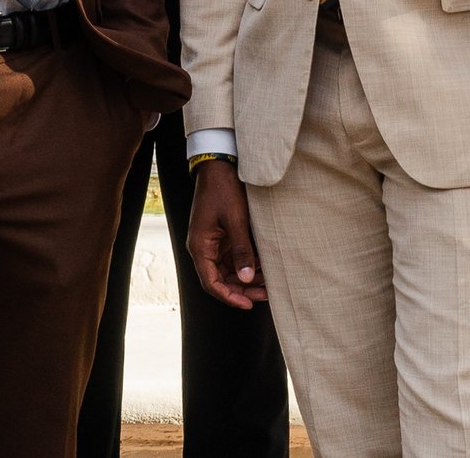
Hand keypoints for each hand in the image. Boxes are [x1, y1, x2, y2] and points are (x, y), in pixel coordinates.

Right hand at [187, 159, 266, 308]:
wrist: (219, 165)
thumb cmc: (223, 189)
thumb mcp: (235, 220)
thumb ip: (241, 250)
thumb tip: (246, 278)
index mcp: (200, 247)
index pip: (211, 283)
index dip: (229, 297)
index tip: (249, 304)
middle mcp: (204, 248)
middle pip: (221, 280)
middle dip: (242, 290)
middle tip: (266, 294)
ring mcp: (213, 243)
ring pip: (229, 271)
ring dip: (246, 278)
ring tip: (269, 282)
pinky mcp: (222, 236)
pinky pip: (234, 258)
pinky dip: (248, 263)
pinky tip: (264, 265)